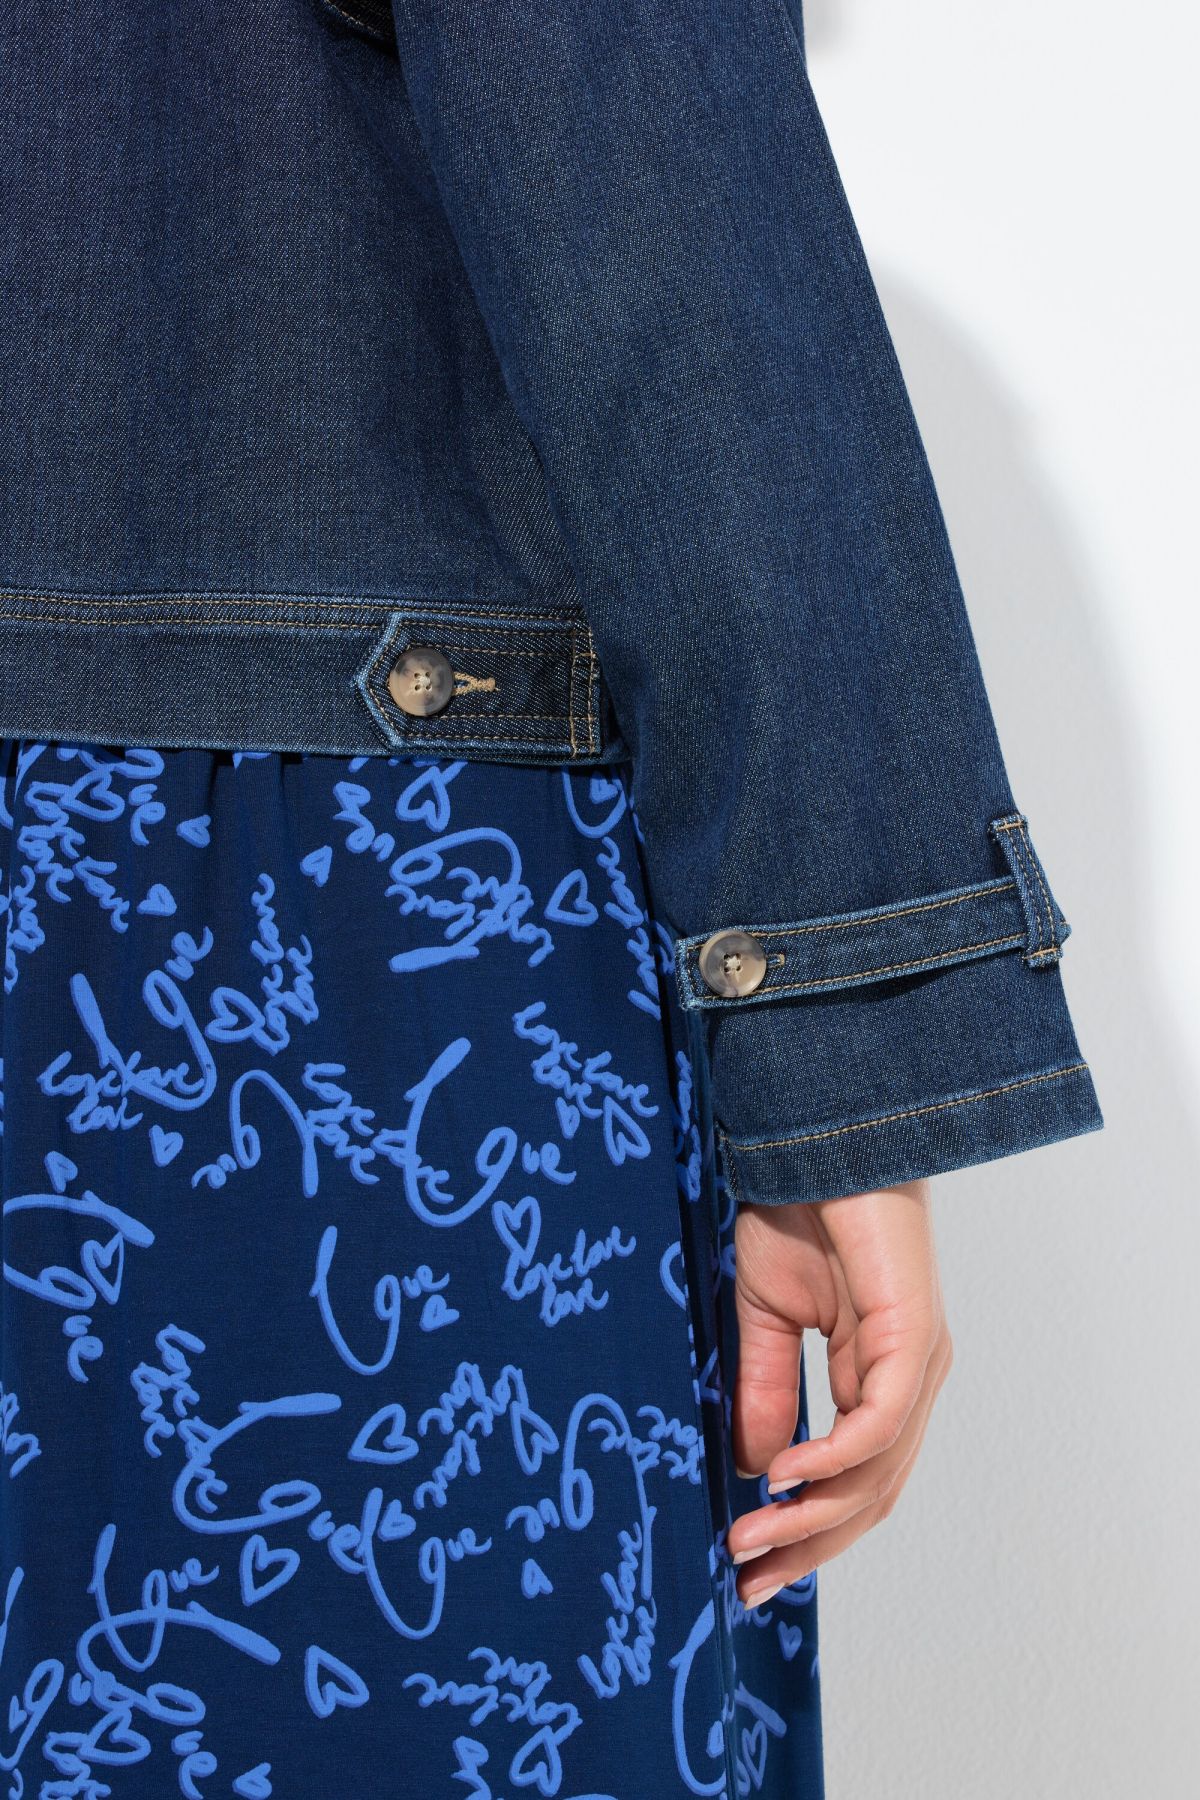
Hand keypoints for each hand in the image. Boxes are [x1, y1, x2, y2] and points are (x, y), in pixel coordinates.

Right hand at [725, 1179, 952, 1607]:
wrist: (813, 1132)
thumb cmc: (796, 1206)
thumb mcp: (764, 1315)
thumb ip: (766, 1390)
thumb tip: (755, 1470)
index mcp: (877, 1374)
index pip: (852, 1479)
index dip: (803, 1529)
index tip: (746, 1565)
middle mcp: (909, 1378)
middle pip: (871, 1494)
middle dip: (808, 1545)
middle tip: (747, 1580)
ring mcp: (917, 1360)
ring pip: (878, 1471)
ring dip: (811, 1515)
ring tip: (750, 1538)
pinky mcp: (912, 1335)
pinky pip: (879, 1422)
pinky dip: (833, 1459)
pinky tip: (785, 1476)